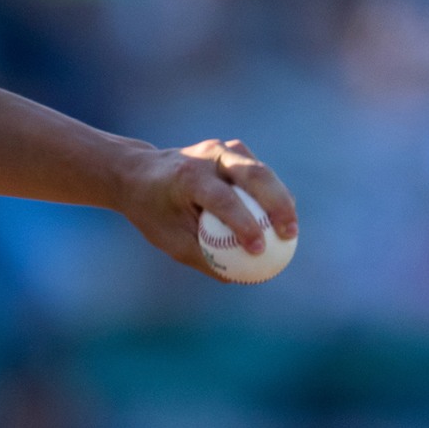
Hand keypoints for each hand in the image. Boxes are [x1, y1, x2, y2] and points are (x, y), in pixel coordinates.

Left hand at [117, 139, 297, 279]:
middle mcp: (207, 156)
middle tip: (289, 235)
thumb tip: (241, 279)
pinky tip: (281, 218)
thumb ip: (205, 258)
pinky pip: (258, 173)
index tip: (258, 250)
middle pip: (254, 175)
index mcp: (187, 176)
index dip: (244, 224)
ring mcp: (221, 148)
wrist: (138, 172)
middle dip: (277, 205)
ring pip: (261, 171)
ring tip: (291, 230)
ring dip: (281, 198)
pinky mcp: (232, 150)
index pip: (223, 199)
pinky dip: (272, 193)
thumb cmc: (152, 211)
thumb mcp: (170, 239)